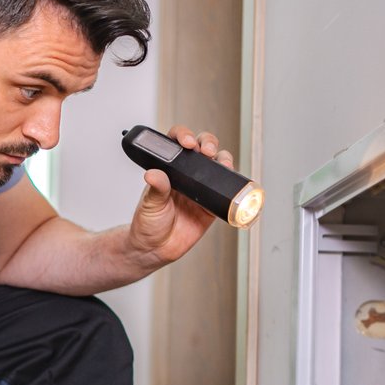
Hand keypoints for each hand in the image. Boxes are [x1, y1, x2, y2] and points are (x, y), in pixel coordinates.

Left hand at [127, 127, 231, 265]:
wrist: (157, 249)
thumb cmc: (148, 223)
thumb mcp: (149, 205)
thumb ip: (155, 189)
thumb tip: (153, 174)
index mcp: (168, 168)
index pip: (177, 142)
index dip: (184, 136)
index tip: (186, 142)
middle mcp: (186, 173)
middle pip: (202, 147)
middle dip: (208, 143)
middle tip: (206, 151)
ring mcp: (201, 187)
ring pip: (217, 164)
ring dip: (223, 159)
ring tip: (223, 164)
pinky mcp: (212, 203)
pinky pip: (227, 190)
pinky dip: (234, 184)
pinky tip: (235, 183)